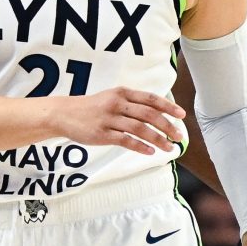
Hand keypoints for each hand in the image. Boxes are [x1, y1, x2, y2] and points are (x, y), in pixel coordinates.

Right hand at [50, 86, 187, 155]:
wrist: (64, 114)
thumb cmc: (92, 108)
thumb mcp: (112, 98)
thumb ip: (132, 104)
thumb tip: (157, 114)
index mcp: (122, 93)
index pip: (150, 99)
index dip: (168, 107)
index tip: (181, 115)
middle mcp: (117, 104)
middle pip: (148, 114)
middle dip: (167, 126)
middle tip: (178, 136)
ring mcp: (109, 119)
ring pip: (140, 129)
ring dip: (157, 139)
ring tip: (169, 147)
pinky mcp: (102, 133)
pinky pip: (125, 140)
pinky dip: (140, 146)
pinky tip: (150, 152)